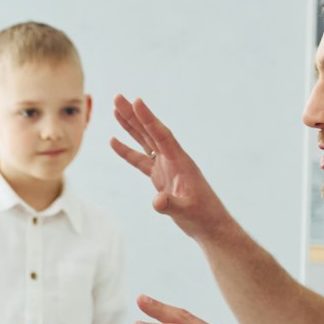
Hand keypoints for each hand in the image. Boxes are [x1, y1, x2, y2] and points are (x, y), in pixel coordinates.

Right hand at [108, 96, 232, 240]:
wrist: (210, 225)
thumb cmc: (202, 216)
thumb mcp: (186, 211)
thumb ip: (170, 205)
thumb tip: (156, 202)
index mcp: (180, 161)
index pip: (162, 135)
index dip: (148, 119)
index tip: (136, 101)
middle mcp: (173, 159)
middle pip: (150, 131)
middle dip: (133, 114)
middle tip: (117, 97)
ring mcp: (166, 167)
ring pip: (144, 141)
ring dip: (130, 126)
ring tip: (114, 110)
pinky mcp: (160, 177)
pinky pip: (141, 160)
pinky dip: (127, 151)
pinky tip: (114, 141)